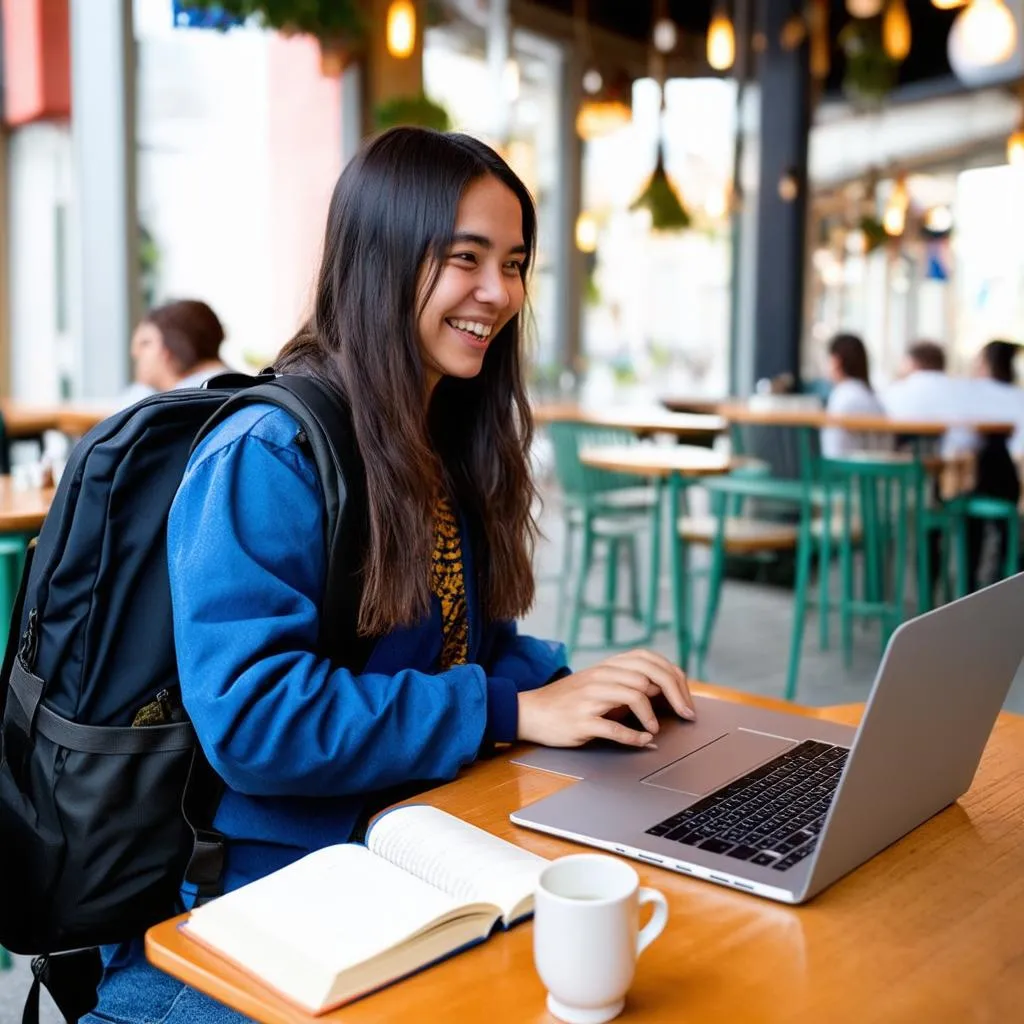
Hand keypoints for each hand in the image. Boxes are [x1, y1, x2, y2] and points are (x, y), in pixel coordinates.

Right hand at [517, 649, 694, 748]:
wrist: (531, 712)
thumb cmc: (568, 701)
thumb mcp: (598, 684)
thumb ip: (626, 682)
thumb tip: (662, 689)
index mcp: (607, 666)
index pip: (650, 660)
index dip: (675, 678)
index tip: (686, 699)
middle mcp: (601, 677)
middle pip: (648, 676)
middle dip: (674, 696)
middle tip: (684, 714)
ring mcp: (590, 697)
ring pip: (634, 695)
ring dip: (652, 716)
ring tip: (655, 729)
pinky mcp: (581, 720)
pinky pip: (614, 727)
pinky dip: (633, 737)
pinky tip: (641, 741)